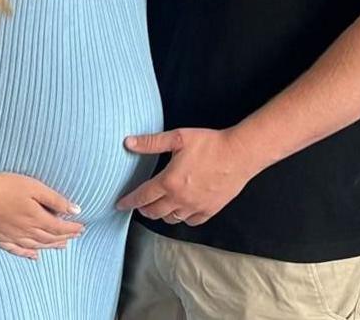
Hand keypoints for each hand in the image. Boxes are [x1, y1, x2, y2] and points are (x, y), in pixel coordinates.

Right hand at [0, 170, 84, 260]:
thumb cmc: (5, 185)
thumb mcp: (34, 187)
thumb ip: (55, 200)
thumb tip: (75, 210)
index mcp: (36, 218)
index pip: (59, 227)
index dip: (72, 229)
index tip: (82, 228)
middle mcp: (26, 231)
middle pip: (49, 238)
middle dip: (64, 237)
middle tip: (75, 236)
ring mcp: (12, 236)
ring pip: (36, 246)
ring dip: (50, 246)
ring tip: (62, 246)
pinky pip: (17, 251)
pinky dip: (28, 255)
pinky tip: (34, 257)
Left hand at [115, 128, 260, 226]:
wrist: (239, 154)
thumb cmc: (209, 144)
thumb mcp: (177, 138)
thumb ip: (151, 142)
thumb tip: (128, 143)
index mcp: (169, 182)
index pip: (142, 196)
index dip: (128, 201)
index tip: (120, 205)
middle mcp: (180, 199)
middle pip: (154, 212)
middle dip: (143, 209)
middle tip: (139, 205)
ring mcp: (195, 207)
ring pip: (171, 219)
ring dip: (161, 214)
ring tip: (158, 207)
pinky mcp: (210, 210)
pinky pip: (191, 221)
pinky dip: (182, 218)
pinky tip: (181, 211)